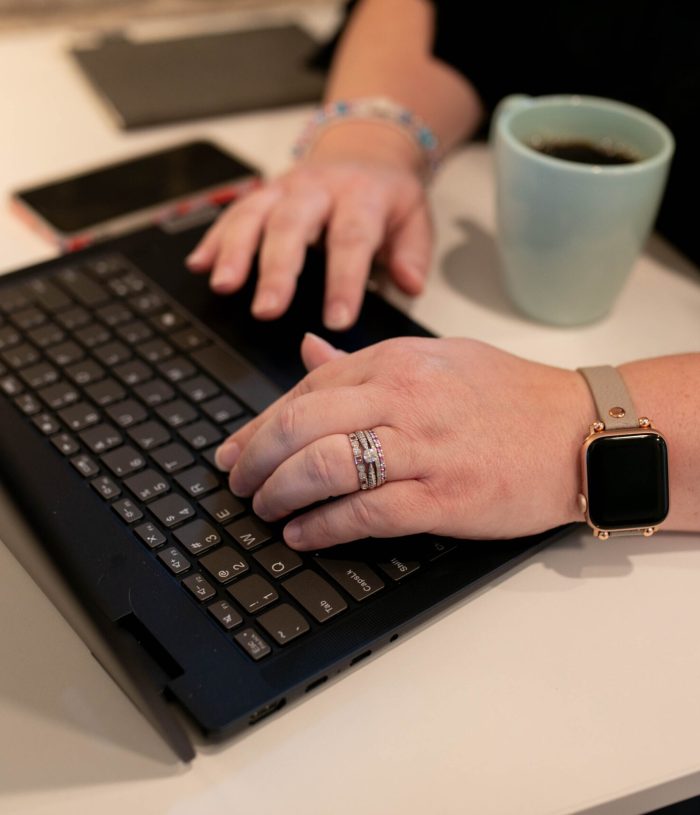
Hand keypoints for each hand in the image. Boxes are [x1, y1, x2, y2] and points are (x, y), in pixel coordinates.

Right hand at [185, 133, 431, 330]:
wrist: (366, 148)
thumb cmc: (387, 196)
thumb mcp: (415, 218)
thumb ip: (412, 253)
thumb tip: (410, 285)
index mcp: (361, 196)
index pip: (351, 239)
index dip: (343, 280)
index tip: (337, 320)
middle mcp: (318, 188)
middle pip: (293, 225)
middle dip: (278, 269)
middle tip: (267, 310)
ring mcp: (285, 188)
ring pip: (255, 214)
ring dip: (235, 251)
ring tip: (224, 286)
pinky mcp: (263, 193)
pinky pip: (234, 212)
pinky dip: (214, 239)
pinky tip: (200, 264)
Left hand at [215, 334, 594, 549]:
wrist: (578, 432)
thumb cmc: (509, 396)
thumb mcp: (436, 358)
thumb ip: (365, 359)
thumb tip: (307, 352)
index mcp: (396, 360)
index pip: (305, 389)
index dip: (259, 424)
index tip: (235, 449)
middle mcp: (403, 397)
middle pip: (301, 424)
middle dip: (255, 457)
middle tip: (237, 482)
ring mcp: (423, 448)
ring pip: (323, 465)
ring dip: (278, 492)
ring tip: (262, 508)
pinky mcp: (442, 497)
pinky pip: (364, 512)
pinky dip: (321, 526)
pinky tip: (301, 534)